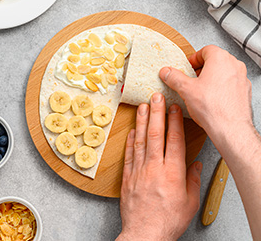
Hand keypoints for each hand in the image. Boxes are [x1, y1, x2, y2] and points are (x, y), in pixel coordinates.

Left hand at [117, 93, 201, 240]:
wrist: (145, 233)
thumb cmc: (168, 220)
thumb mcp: (190, 202)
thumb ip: (193, 180)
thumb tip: (195, 164)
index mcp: (173, 173)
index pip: (174, 140)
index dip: (174, 121)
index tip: (173, 107)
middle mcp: (154, 168)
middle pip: (155, 135)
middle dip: (156, 113)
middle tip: (155, 96)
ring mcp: (138, 171)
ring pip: (140, 141)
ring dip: (141, 122)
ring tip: (142, 106)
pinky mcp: (127, 177)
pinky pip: (128, 154)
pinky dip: (130, 141)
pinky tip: (132, 130)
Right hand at [159, 45, 252, 140]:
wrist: (230, 128)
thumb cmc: (213, 108)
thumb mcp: (185, 89)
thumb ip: (174, 77)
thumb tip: (166, 72)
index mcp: (220, 59)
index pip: (205, 50)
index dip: (193, 58)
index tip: (186, 68)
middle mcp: (234, 65)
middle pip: (215, 60)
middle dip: (201, 69)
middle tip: (190, 79)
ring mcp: (242, 78)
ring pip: (223, 72)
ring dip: (211, 78)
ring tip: (199, 90)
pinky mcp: (244, 91)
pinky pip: (230, 84)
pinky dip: (220, 88)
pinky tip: (210, 99)